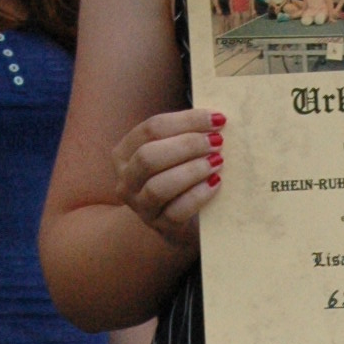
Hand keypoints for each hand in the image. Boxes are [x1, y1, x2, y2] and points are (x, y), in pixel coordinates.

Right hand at [114, 108, 223, 245]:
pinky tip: (216, 183)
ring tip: (218, 161)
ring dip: (192, 170)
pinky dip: (198, 195)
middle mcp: (126, 180)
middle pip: (149, 156)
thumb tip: (216, 118)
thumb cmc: (178, 176)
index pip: (151, 129)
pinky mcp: (159, 226)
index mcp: (125, 153)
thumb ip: (185, 134)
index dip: (185, 121)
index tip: (217, 119)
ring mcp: (140, 206)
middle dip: (187, 145)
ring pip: (158, 187)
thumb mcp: (173, 152)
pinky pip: (176, 211)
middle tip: (217, 142)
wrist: (178, 221)